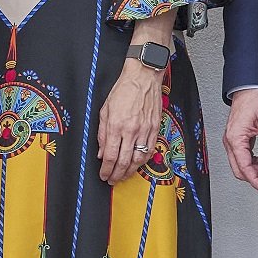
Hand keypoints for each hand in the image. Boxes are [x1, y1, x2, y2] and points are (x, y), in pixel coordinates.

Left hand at [97, 64, 163, 184]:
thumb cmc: (123, 90)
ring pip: (138, 159)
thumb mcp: (105, 110)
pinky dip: (142, 161)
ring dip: (130, 171)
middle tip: (112, 180)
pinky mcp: (155, 128)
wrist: (143, 78)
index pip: (110, 156)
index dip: (106, 170)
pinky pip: (149, 150)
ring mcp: (145, 130)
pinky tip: (136, 164)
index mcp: (116, 126)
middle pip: (124, 161)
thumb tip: (101, 152)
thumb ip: (102, 133)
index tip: (104, 175)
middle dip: (117, 175)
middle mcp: (132, 131)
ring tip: (124, 175)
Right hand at [223, 88, 257, 194]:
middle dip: (256, 177)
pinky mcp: (236, 138)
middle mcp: (230, 141)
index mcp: (235, 139)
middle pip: (240, 169)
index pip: (244, 167)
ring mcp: (232, 140)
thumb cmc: (255, 100)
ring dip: (256, 169)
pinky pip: (243, 156)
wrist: (249, 87)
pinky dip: (254, 161)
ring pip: (241, 164)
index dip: (255, 180)